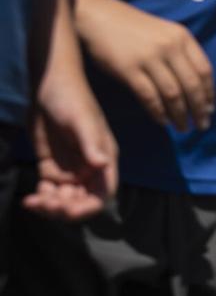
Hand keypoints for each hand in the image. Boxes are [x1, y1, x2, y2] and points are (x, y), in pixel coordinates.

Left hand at [22, 92, 117, 220]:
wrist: (48, 84)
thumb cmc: (71, 98)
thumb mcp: (82, 120)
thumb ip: (92, 143)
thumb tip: (102, 165)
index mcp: (104, 159)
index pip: (103, 192)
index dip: (89, 207)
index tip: (69, 211)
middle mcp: (90, 168)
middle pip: (82, 200)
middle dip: (65, 208)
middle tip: (44, 205)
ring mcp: (70, 167)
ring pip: (64, 199)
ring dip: (51, 206)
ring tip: (33, 202)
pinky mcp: (51, 165)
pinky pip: (49, 190)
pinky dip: (41, 198)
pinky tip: (30, 198)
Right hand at [74, 0, 214, 130]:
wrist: (98, 16)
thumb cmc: (133, 28)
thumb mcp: (165, 33)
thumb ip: (181, 54)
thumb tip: (196, 88)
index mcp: (182, 37)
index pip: (205, 70)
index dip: (210, 93)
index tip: (211, 109)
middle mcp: (169, 47)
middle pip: (192, 85)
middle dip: (199, 109)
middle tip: (202, 126)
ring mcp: (149, 58)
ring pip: (173, 94)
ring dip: (180, 115)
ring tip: (183, 127)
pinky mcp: (129, 69)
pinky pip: (149, 97)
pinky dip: (158, 112)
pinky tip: (162, 121)